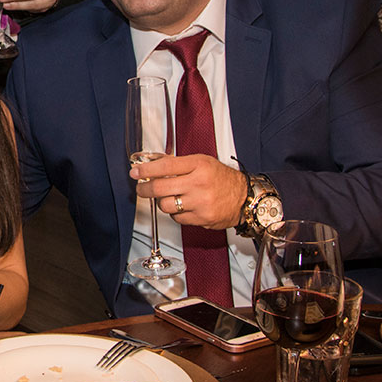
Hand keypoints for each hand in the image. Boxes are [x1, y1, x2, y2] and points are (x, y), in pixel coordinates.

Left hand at [129, 154, 248, 230]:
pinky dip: (175, 213)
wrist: (245, 198)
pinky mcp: (202, 219)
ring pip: (166, 205)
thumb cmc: (223, 179)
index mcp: (199, 166)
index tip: (136, 173)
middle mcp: (199, 184)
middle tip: (141, 189)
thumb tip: (152, 165)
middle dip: (145, 189)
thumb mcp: (202, 162)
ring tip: (167, 197)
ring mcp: (200, 203)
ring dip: (162, 202)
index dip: (146, 170)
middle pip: (160, 188)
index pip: (165, 166)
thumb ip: (178, 164)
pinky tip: (181, 206)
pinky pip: (177, 218)